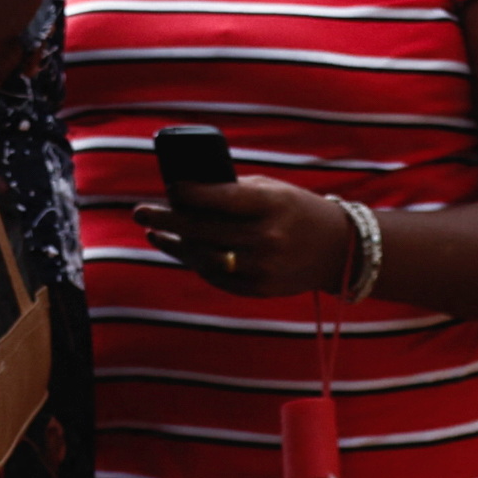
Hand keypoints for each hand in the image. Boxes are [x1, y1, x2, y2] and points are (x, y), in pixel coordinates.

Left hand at [140, 175, 365, 300]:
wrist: (336, 249)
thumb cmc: (294, 210)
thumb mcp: (271, 191)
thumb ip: (233, 192)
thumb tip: (182, 196)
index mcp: (272, 205)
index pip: (223, 198)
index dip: (191, 194)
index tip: (169, 188)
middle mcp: (268, 237)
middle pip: (205, 230)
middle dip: (168, 220)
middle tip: (141, 211)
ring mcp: (263, 267)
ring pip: (205, 257)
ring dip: (175, 246)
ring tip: (154, 234)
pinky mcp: (260, 289)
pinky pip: (217, 277)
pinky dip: (196, 263)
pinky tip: (181, 250)